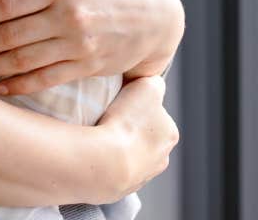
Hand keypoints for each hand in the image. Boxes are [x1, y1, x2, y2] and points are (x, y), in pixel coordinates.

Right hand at [96, 75, 178, 197]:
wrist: (106, 160)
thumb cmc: (127, 122)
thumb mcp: (148, 86)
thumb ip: (153, 80)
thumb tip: (150, 80)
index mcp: (170, 133)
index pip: (155, 112)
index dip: (136, 103)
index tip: (122, 101)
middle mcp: (161, 157)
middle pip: (143, 133)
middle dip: (129, 125)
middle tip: (110, 116)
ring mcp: (142, 174)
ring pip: (130, 151)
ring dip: (118, 142)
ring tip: (101, 132)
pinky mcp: (120, 186)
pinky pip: (114, 165)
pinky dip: (107, 157)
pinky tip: (97, 148)